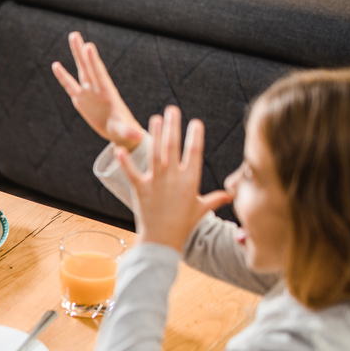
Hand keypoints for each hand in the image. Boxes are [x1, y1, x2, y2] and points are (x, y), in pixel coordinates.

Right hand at [52, 31, 143, 151]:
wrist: (118, 131)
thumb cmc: (124, 130)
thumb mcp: (125, 131)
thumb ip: (129, 131)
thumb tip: (137, 136)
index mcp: (108, 94)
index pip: (99, 75)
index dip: (94, 62)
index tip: (89, 46)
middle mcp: (97, 89)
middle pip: (89, 67)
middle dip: (82, 52)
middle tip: (75, 34)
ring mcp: (89, 92)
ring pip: (81, 70)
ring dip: (76, 54)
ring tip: (73, 36)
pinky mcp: (81, 100)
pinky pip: (70, 86)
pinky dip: (63, 76)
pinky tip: (56, 65)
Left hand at [116, 105, 230, 250]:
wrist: (163, 240)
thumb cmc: (184, 224)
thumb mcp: (201, 209)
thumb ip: (215, 198)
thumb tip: (230, 195)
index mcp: (190, 180)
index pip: (194, 152)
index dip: (195, 136)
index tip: (196, 122)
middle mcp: (173, 178)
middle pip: (173, 146)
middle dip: (173, 126)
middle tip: (172, 109)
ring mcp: (156, 183)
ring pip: (155, 153)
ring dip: (154, 134)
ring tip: (154, 118)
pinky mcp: (140, 190)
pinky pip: (131, 172)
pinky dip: (124, 162)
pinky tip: (118, 149)